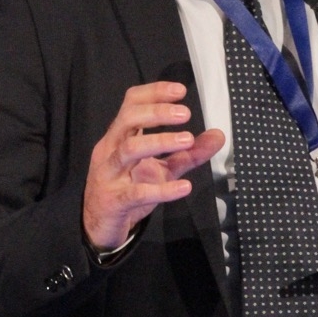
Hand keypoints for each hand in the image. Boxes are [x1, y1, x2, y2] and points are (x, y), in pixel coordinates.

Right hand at [83, 82, 224, 251]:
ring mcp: (110, 175)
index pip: (131, 104)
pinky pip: (137, 193)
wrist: (100, 225)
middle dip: (157, 113)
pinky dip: (162, 190)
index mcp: (119, 137)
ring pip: (129, 150)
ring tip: (187, 140)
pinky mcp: (115, 201)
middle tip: (185, 114)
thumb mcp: (162, 169)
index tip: (180, 91)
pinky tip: (184, 187)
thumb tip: (218, 136)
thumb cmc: (129, 189)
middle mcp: (111, 150)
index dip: (154, 92)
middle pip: (127, 120)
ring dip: (160, 141)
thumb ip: (188, 153)